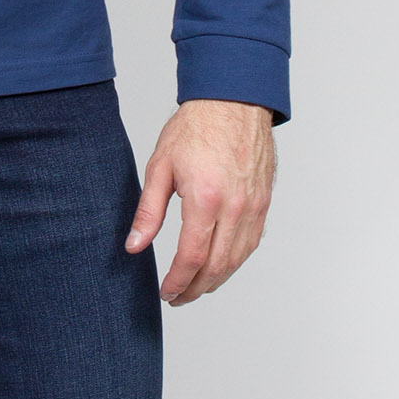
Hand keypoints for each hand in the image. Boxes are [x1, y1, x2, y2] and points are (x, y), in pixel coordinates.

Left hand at [125, 98, 276, 305]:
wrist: (234, 101)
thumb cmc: (196, 128)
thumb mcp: (160, 167)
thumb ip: (148, 211)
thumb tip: (134, 245)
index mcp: (205, 199)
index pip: (191, 258)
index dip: (176, 282)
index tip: (165, 293)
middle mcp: (235, 208)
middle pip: (216, 266)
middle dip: (195, 289)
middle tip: (177, 298)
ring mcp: (254, 207)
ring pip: (237, 260)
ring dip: (215, 280)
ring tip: (195, 288)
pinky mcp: (264, 203)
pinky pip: (251, 243)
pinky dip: (234, 261)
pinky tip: (219, 266)